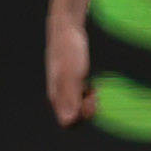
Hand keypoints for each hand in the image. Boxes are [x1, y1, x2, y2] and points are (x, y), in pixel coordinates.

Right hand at [43, 12, 92, 126]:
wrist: (66, 28)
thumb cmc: (69, 50)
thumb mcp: (73, 74)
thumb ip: (70, 97)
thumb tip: (68, 121)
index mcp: (56, 95)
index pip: (68, 123)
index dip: (82, 118)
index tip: (90, 100)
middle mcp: (58, 94)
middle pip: (73, 117)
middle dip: (87, 111)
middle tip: (93, 93)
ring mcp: (64, 87)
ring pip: (77, 108)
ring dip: (88, 102)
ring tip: (93, 87)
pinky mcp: (70, 80)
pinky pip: (79, 97)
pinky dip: (88, 94)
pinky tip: (92, 84)